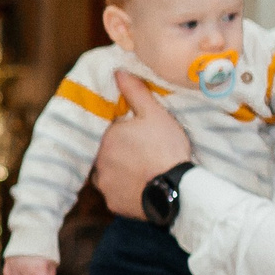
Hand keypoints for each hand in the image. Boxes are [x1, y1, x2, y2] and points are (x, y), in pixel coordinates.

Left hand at [94, 76, 194, 217]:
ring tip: (143, 172)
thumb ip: (135, 92)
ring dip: (120, 172)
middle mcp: (98, 161)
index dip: (125, 132)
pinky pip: (116, 194)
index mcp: (106, 137)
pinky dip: (125, 191)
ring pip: (108, 174)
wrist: (177, 190)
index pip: (110, 131)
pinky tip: (142, 187)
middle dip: (120, 152)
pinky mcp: (113, 203)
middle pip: (107, 153)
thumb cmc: (165, 149)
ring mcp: (104, 184)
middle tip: (143, 155)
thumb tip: (118, 72)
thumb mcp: (154, 114)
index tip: (140, 136)